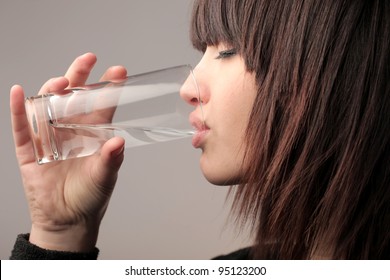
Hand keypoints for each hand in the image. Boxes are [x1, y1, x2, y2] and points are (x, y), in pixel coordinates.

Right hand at [10, 53, 126, 251]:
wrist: (68, 220)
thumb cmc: (90, 196)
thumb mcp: (105, 178)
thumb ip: (111, 160)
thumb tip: (119, 141)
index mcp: (93, 134)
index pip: (101, 105)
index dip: (109, 88)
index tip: (119, 72)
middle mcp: (71, 130)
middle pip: (73, 97)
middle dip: (80, 76)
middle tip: (88, 60)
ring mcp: (49, 138)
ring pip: (47, 106)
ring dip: (52, 91)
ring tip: (61, 83)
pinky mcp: (30, 151)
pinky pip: (22, 128)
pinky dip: (19, 111)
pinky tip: (19, 94)